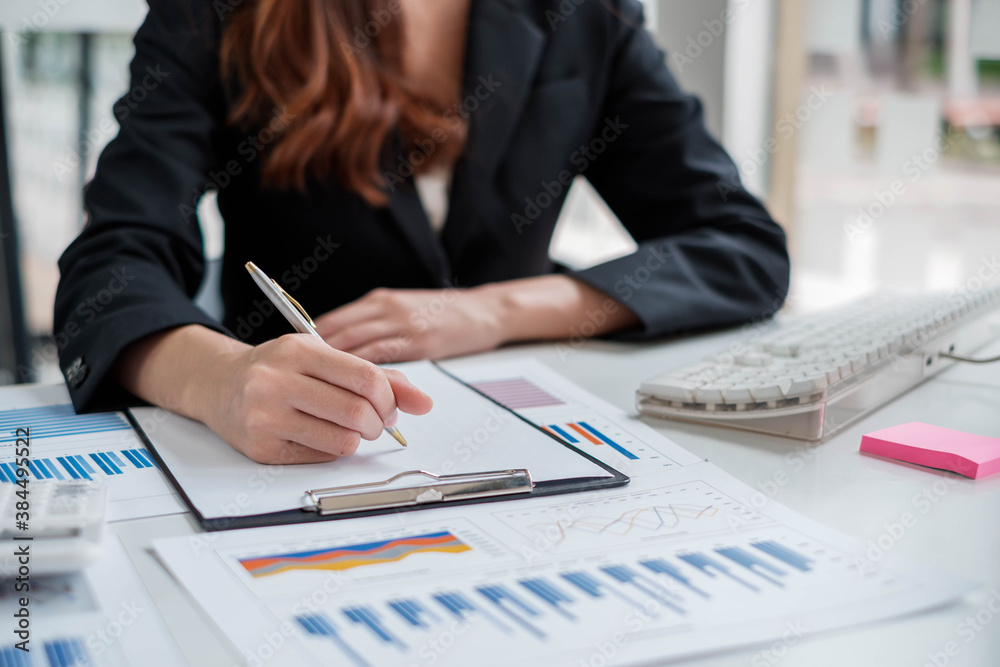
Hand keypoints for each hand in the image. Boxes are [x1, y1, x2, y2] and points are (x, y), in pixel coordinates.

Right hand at [201, 334, 432, 463]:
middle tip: (375, 422)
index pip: (365, 377)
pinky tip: (318, 434)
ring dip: (357, 439)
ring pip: (342, 440)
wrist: (219, 384)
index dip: (389, 397)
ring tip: (348, 428)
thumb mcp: (323, 358)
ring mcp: (265, 416)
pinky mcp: (261, 448)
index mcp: (298, 350)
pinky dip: (331, 449)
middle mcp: (276, 380)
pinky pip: (320, 457)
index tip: (389, 405)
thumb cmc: (280, 369)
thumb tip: (424, 403)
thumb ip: (377, 377)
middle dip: (378, 423)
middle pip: (357, 413)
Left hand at [313, 276, 639, 362]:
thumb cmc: (445, 315)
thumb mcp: (404, 311)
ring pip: (354, 346)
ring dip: (332, 370)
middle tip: (293, 384)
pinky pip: (382, 357)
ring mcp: (401, 323)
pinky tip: (348, 390)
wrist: (486, 310)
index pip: (330, 322)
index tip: (289, 366)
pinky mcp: (419, 340)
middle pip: (334, 333)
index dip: (306, 345)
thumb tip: (342, 351)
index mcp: (378, 301)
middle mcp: (384, 308)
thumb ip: (375, 327)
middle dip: (311, 361)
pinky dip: (361, 373)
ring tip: (313, 391)